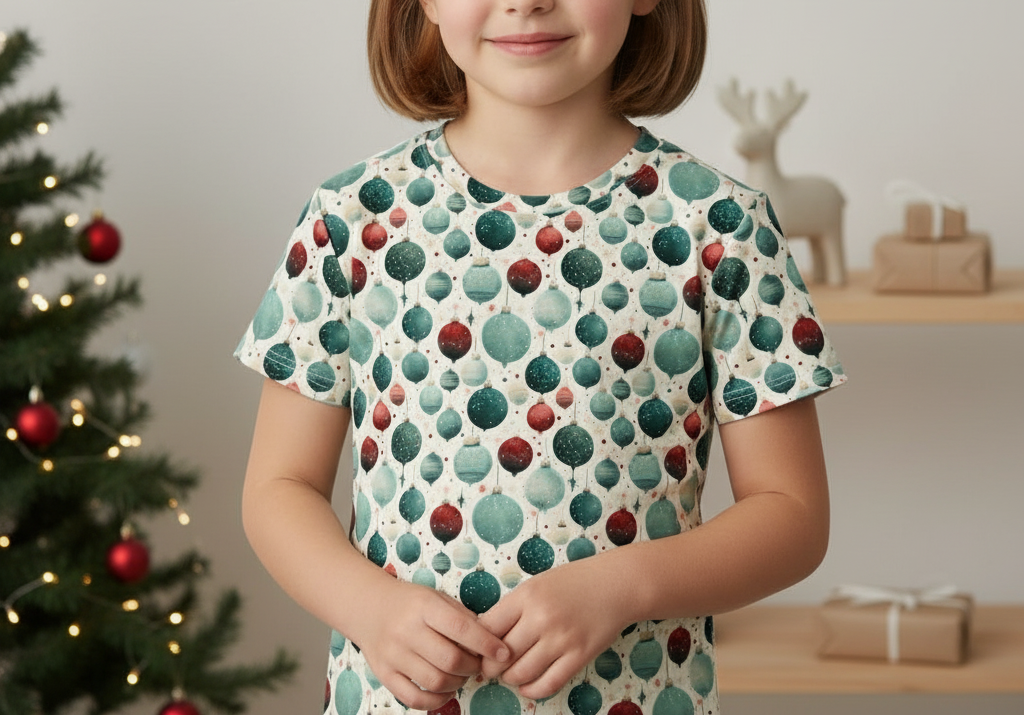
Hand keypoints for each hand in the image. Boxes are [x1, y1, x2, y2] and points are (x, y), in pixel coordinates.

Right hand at [354, 580, 510, 710]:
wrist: (368, 607)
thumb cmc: (410, 603)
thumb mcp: (437, 598)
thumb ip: (462, 617)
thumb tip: (490, 640)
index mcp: (424, 607)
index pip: (461, 628)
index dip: (486, 643)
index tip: (504, 652)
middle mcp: (407, 631)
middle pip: (450, 660)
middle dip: (472, 666)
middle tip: (477, 663)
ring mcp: (393, 655)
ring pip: (435, 681)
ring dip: (457, 683)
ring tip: (461, 674)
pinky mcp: (384, 674)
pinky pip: (414, 698)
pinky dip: (436, 700)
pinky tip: (445, 690)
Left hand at [477, 561, 628, 699]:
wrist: (615, 585)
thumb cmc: (572, 583)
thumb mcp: (536, 585)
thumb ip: (513, 608)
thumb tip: (486, 638)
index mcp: (526, 596)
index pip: (487, 629)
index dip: (478, 645)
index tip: (478, 651)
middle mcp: (541, 618)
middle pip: (500, 656)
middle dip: (490, 668)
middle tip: (491, 668)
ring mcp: (561, 639)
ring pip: (521, 673)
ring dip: (510, 680)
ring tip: (510, 675)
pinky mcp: (579, 655)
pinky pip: (548, 683)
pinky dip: (532, 690)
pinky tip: (527, 686)